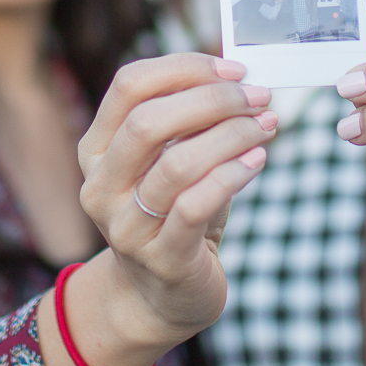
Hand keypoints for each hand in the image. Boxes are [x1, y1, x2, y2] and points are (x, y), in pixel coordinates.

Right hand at [38, 53, 275, 365]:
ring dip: (231, 135)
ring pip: (175, 163)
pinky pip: (194, 207)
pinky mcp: (161, 258)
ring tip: (267, 125)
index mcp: (97, 149)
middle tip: (258, 96)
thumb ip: (191, 121)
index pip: (130, 85)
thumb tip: (239, 74)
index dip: (185, 67)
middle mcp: (100, 185)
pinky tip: (258, 161)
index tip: (235, 69)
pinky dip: (232, 176)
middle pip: (148, 120)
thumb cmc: (175, 214)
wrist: (160, 297)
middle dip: (212, 99)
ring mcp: (126, 226)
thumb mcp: (172, 161)